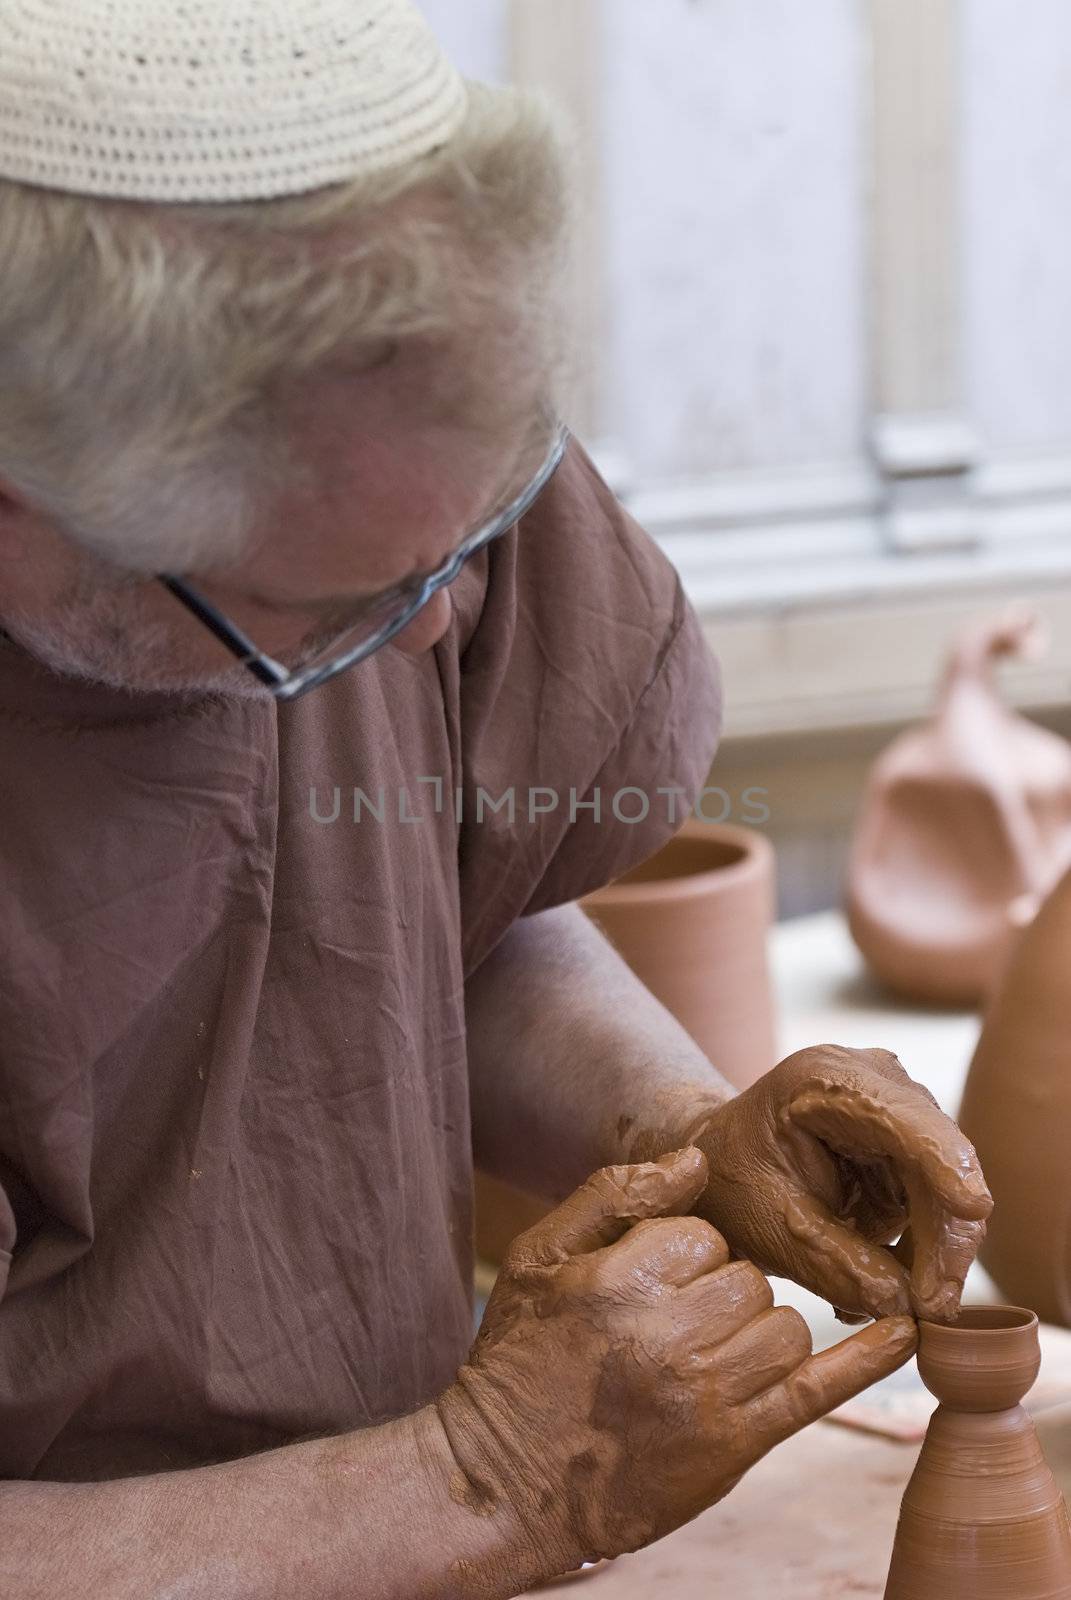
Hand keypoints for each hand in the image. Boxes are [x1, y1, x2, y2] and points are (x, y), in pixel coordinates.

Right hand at [437, 1147, 916, 1581]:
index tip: (653, 1282)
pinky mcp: (734, 1447)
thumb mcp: (539, 1255)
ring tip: (703, 1357)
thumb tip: (697, 1157)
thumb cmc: (521, 1357)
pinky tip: (901, 1333)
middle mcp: (667, 1336)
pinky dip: (866, 1360)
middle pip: (747, 1279)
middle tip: (675, 1325)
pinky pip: (817, 1390)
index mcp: (618, 1280)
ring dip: (757, 1332)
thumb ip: (613, 1194)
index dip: (683, 1252)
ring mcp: (706, 1395)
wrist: (508, 1479)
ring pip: (782, 1327)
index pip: (701, 1233)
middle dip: (721, 1291)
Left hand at [691, 1044, 993, 1323]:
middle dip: (941, 1241)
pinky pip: (928, 1202)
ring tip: (878, 1296)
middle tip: (933, 1310)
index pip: (906, 1121)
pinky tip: (876, 1274)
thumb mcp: (768, 1227)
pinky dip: (910, 1245)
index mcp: (827, 1082)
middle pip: (937, 1162)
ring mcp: (895, 1109)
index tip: (973, 1210)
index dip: (945, 1163)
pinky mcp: (904, 1142)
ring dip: (923, 1252)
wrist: (716, 1160)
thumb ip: (836, 1264)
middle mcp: (875, 1081)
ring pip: (941, 1190)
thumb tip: (908, 1305)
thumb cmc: (730, 1181)